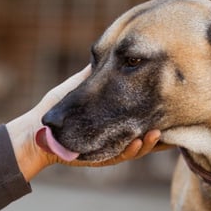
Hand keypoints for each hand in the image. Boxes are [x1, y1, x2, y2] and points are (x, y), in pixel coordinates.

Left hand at [6, 66, 170, 180]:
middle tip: (173, 122)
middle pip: (145, 134)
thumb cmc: (55, 110)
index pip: (141, 116)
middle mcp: (116, 135)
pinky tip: (137, 140)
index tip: (170, 101)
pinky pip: (120, 155)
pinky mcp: (101, 158)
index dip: (156, 111)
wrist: (37, 133)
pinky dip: (130, 149)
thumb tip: (111, 51)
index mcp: (114, 120)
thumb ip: (95, 74)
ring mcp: (110, 148)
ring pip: (137, 148)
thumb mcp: (79, 87)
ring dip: (148, 142)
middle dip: (160, 130)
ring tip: (156, 133)